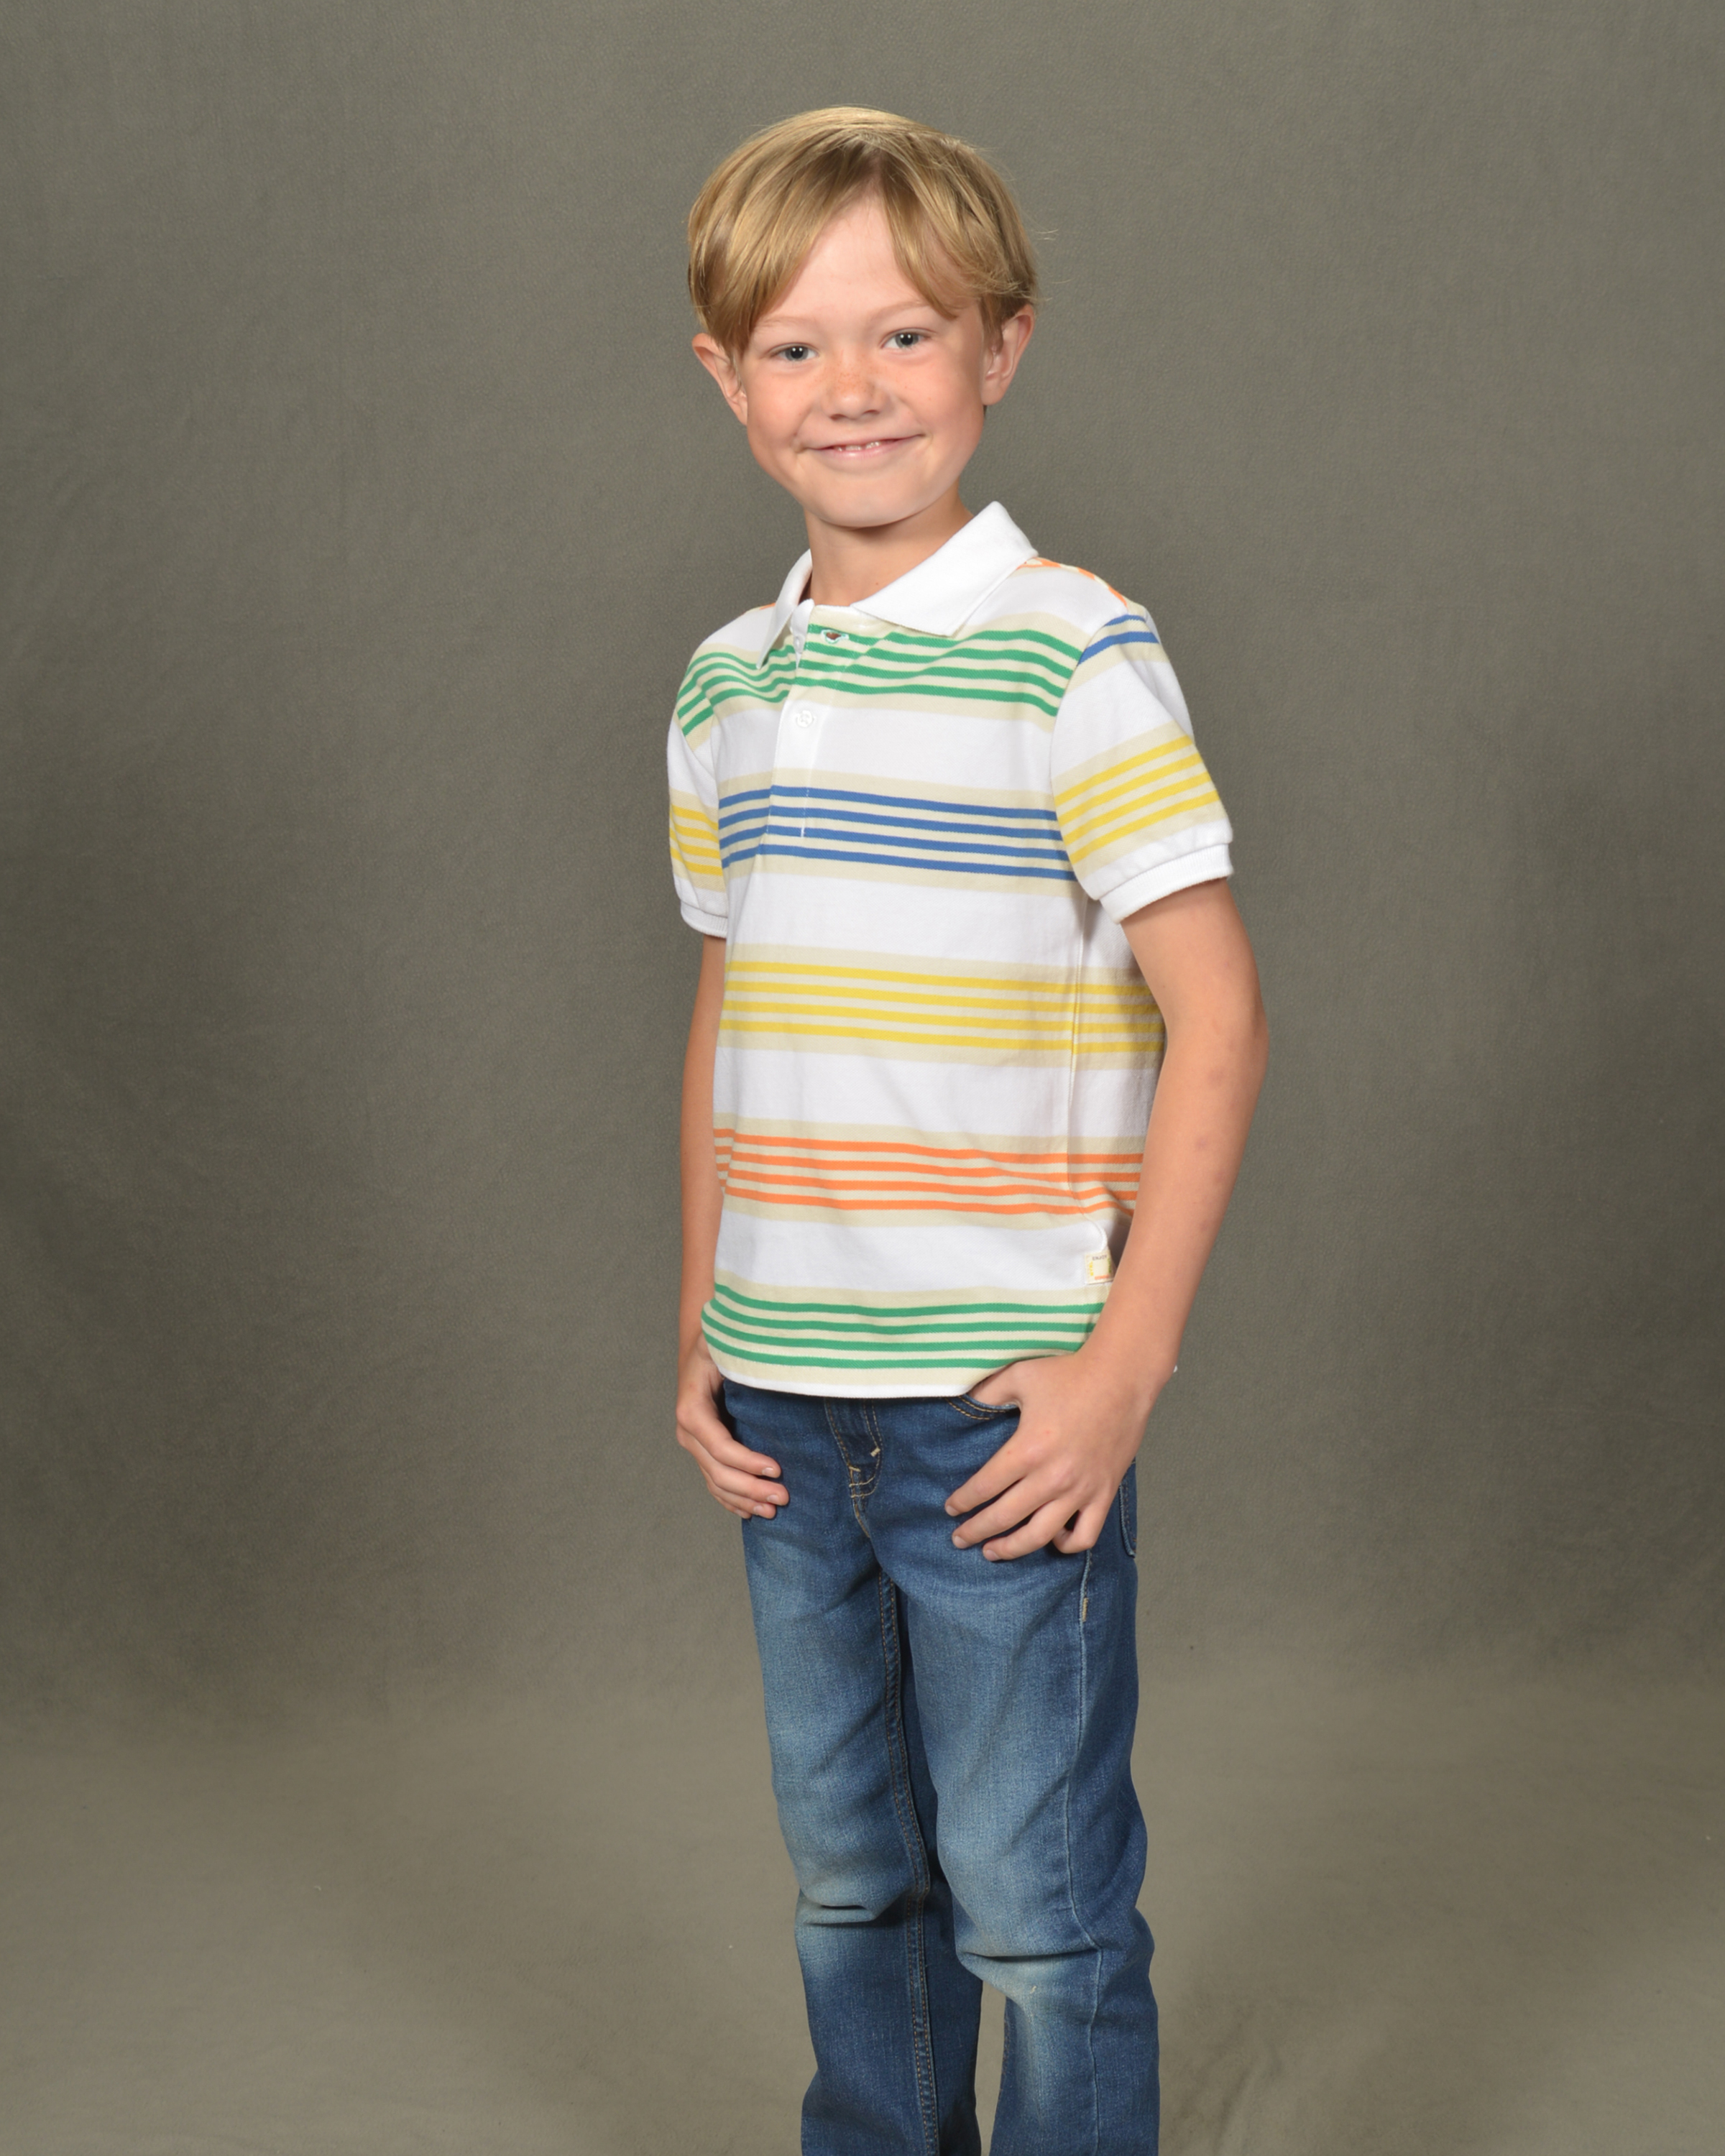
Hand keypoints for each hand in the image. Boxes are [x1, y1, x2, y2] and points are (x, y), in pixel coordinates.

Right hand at [675, 1335, 788, 1520]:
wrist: (702, 1349)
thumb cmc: (717, 1345)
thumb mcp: (723, 1343)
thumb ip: (739, 1354)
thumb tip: (769, 1363)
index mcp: (692, 1409)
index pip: (719, 1446)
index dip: (746, 1462)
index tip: (777, 1469)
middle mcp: (689, 1432)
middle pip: (719, 1472)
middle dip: (751, 1488)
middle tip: (783, 1496)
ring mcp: (695, 1445)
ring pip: (717, 1483)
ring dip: (744, 1500)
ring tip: (773, 1510)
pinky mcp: (704, 1451)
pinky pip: (714, 1483)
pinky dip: (731, 1500)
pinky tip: (749, 1512)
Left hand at [945, 1347, 1164, 1560]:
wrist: (1122, 1378)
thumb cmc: (1069, 1374)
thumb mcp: (1019, 1376)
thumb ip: (987, 1393)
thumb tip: (963, 1403)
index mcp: (1027, 1449)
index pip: (984, 1487)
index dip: (962, 1501)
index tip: (950, 1509)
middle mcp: (1052, 1477)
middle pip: (1005, 1517)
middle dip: (976, 1531)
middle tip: (959, 1539)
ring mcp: (1081, 1490)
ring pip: (1040, 1536)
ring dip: (1012, 1549)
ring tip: (994, 1551)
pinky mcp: (1104, 1494)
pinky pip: (1085, 1535)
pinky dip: (1066, 1545)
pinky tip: (1052, 1539)